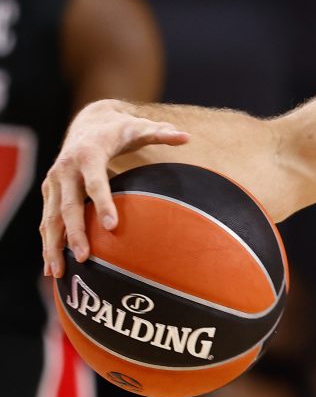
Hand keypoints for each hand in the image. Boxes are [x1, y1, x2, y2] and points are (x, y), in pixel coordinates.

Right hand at [41, 99, 188, 275]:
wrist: (87, 123)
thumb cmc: (119, 130)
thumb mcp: (139, 128)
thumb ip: (162, 134)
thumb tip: (187, 137)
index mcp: (88, 154)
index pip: (96, 182)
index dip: (103, 203)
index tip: (112, 227)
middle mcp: (65, 169)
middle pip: (68, 206)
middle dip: (75, 233)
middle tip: (83, 257)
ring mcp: (53, 182)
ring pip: (51, 218)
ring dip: (53, 246)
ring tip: (57, 273)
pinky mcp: (49, 192)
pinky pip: (47, 221)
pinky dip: (48, 243)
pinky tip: (51, 266)